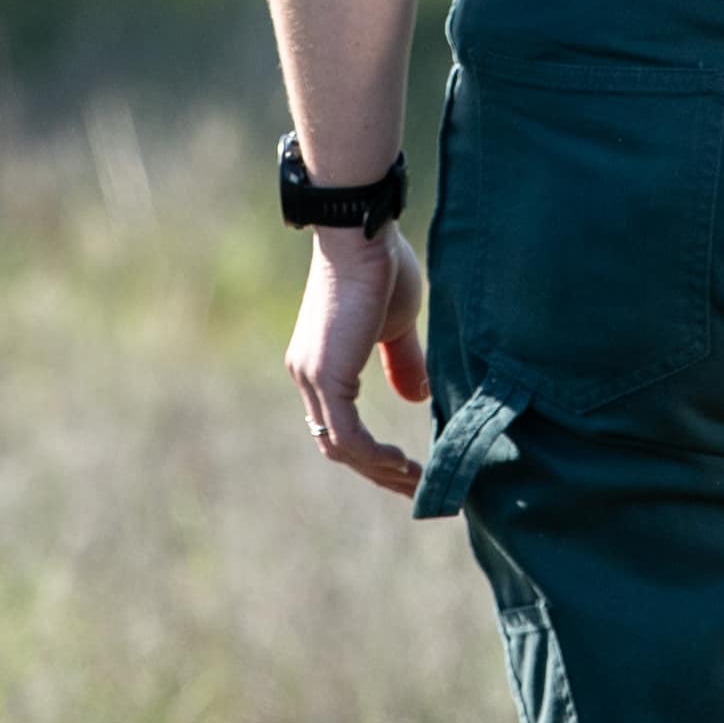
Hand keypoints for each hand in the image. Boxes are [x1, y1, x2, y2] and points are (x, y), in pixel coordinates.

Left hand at [285, 225, 430, 495]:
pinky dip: (375, 457)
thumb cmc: (381, 267)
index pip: (338, 424)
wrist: (362, 234)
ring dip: (380, 471)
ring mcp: (311, 377)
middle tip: (415, 488)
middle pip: (337, 445)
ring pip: (341, 447)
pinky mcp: (326, 376)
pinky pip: (348, 436)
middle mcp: (307, 375)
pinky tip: (403, 464)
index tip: (407, 468)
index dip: (371, 454)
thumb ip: (403, 362)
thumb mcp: (395, 325)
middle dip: (377, 472)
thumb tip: (416, 398)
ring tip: (416, 481)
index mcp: (320, 364)